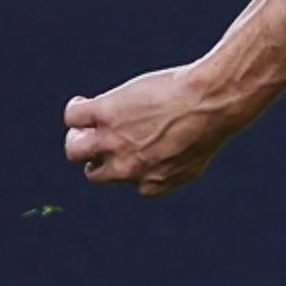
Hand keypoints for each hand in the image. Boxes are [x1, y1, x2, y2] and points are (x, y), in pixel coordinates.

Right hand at [64, 63, 245, 197]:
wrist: (212, 101)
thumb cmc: (211, 124)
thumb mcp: (194, 158)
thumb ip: (172, 170)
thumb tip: (158, 166)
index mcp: (152, 184)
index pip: (125, 181)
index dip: (127, 163)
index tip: (135, 147)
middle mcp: (128, 169)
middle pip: (95, 173)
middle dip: (97, 158)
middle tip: (102, 138)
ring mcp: (113, 142)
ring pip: (75, 150)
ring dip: (78, 138)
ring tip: (87, 124)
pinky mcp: (104, 114)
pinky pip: (73, 116)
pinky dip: (76, 108)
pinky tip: (86, 101)